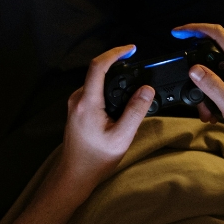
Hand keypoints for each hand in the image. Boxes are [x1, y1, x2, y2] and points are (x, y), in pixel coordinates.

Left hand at [58, 45, 153, 193]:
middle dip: (118, 66)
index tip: (131, 49)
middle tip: (137, 68)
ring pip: (96, 82)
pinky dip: (108, 90)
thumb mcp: (122, 136)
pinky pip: (94, 92)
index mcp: (87, 102)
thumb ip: (135, 111)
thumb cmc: (96, 159)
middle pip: (98, 72)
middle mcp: (77, 99)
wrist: (76, 173)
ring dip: (113, 80)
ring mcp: (75, 104)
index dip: (115, 53)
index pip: (98, 66)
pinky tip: (120, 102)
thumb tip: (147, 89)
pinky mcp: (77, 110)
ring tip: (132, 86)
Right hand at [172, 23, 223, 146]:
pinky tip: (211, 107)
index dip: (194, 29)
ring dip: (205, 85)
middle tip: (189, 89)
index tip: (177, 33)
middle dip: (197, 70)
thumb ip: (210, 84)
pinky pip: (220, 74)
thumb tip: (193, 69)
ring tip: (205, 109)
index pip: (217, 33)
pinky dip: (212, 89)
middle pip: (211, 51)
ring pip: (214, 66)